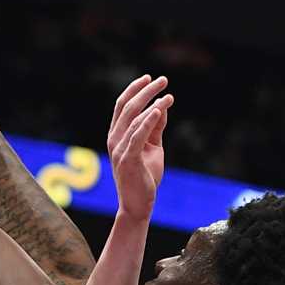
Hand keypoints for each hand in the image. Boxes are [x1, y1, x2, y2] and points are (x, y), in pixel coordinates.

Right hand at [107, 74, 173, 220]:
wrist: (138, 205)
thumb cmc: (144, 177)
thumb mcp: (152, 148)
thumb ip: (155, 128)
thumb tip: (162, 106)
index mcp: (117, 136)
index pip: (122, 106)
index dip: (134, 89)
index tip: (150, 78)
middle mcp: (114, 140)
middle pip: (128, 107)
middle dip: (146, 90)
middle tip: (163, 79)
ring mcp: (119, 150)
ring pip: (135, 119)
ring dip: (154, 104)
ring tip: (170, 96)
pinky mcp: (128, 160)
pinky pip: (138, 135)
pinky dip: (148, 121)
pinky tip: (159, 109)